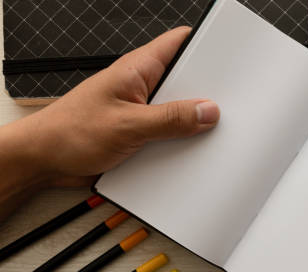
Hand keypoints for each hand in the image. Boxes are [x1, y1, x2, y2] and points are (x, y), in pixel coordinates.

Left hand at [4, 26, 219, 187]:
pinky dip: (181, 142)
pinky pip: (170, 134)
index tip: (231, 54)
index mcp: (137, 70)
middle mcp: (142, 87)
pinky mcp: (141, 134)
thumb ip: (170, 119)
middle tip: (227, 106)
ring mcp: (143, 111)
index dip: (207, 45)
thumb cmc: (70, 132)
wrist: (45, 161)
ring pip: (180, 112)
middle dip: (207, 93)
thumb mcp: (127, 124)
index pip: (179, 43)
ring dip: (193, 125)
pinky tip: (189, 152)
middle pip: (186, 82)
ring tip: (207, 134)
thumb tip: (207, 111)